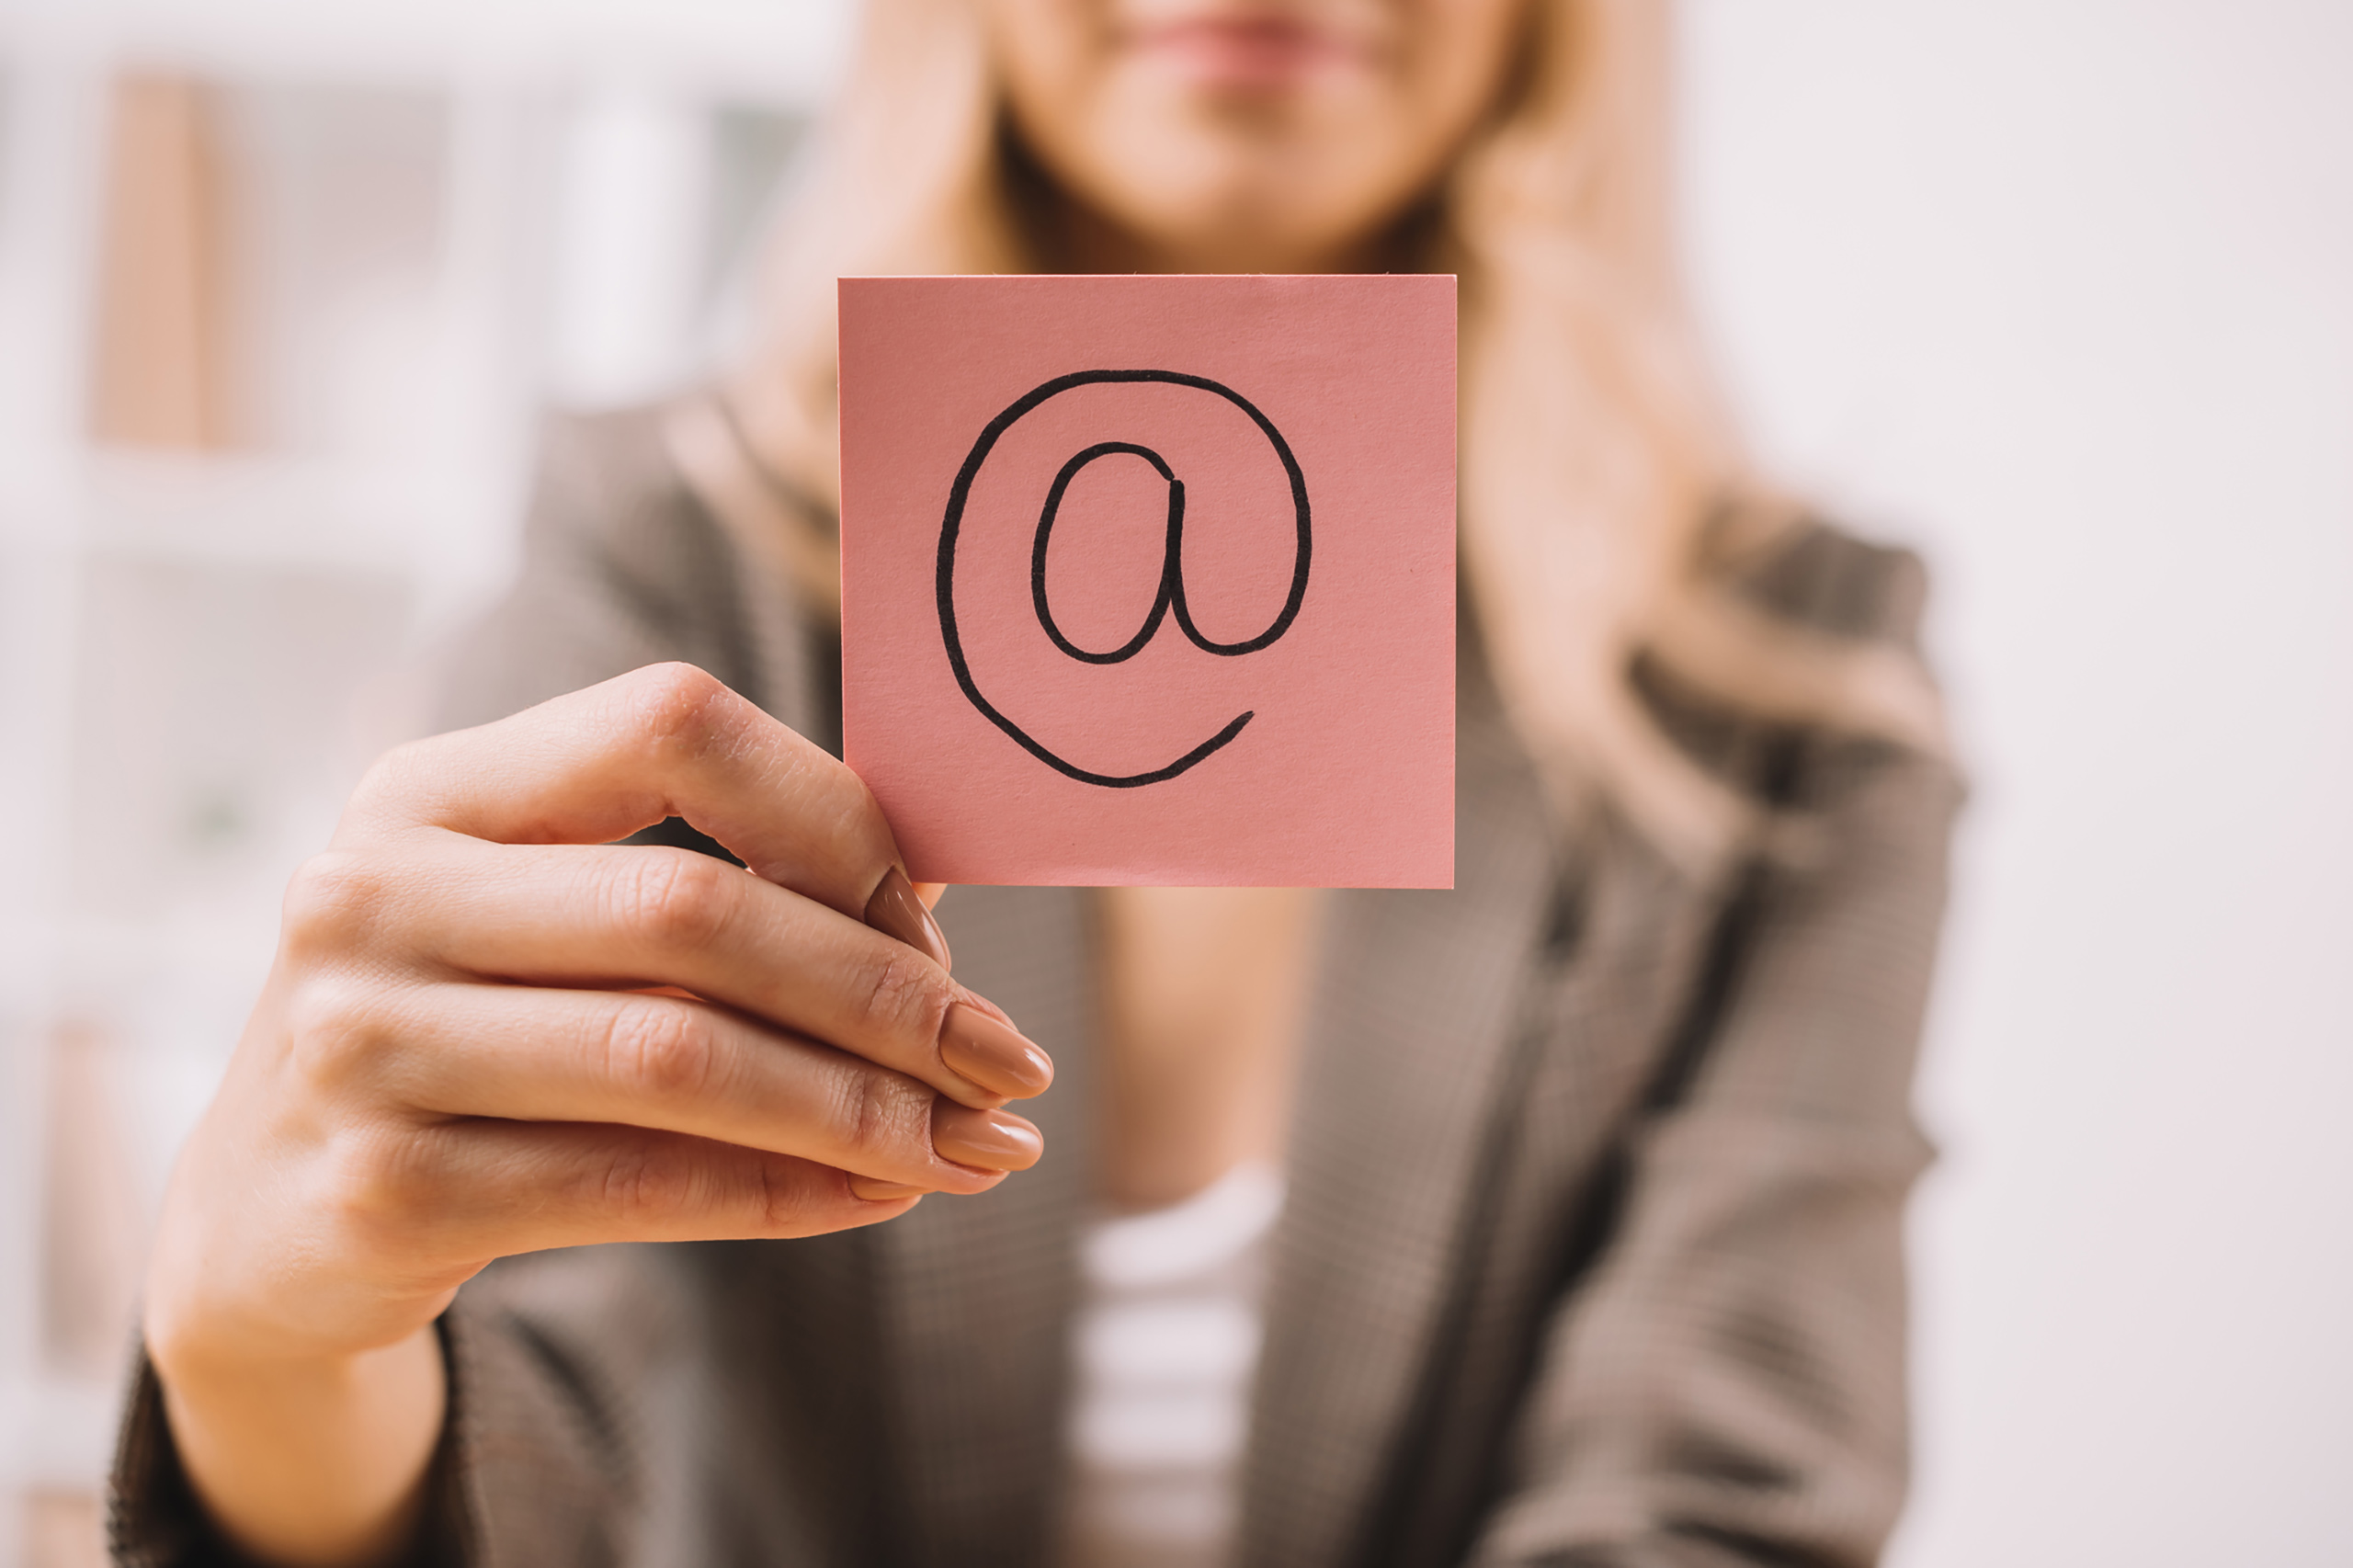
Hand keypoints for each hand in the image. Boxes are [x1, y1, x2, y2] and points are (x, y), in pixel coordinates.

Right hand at [142, 664, 1053, 1563]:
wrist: (265, 1221)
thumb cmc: (461, 1034)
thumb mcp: (536, 920)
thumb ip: (697, 887)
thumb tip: (935, 908)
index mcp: (433, 787)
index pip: (672, 723)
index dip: (833, 812)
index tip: (933, 916)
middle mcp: (375, 893)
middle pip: (698, 909)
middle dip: (887, 993)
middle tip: (1005, 1057)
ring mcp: (363, 1044)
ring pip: (682, 1058)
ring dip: (865, 1107)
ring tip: (980, 1142)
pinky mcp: (382, 1192)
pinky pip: (638, 1186)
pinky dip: (789, 1191)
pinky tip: (880, 1194)